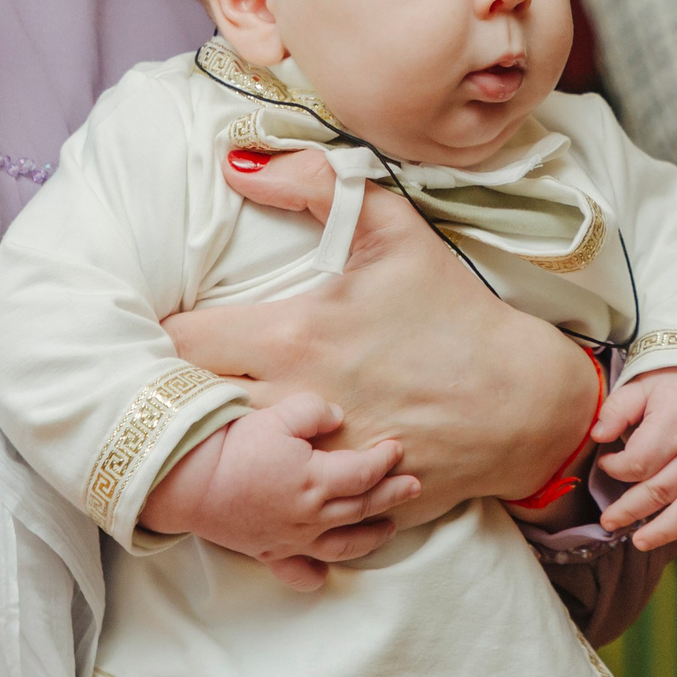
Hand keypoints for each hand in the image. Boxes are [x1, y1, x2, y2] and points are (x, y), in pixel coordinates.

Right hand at [139, 392, 422, 589]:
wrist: (187, 481)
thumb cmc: (234, 446)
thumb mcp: (279, 415)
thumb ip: (315, 413)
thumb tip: (337, 418)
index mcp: (315, 481)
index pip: (364, 474)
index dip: (384, 461)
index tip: (396, 449)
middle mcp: (309, 516)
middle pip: (361, 509)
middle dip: (391, 496)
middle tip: (413, 487)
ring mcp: (290, 538)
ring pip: (341, 545)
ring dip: (369, 538)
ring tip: (389, 529)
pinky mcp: (267, 550)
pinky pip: (296, 572)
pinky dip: (313, 577)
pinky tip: (324, 578)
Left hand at [161, 149, 600, 524]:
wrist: (519, 403)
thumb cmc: (452, 313)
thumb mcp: (391, 231)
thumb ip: (313, 184)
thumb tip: (236, 162)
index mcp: (292, 337)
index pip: (178, 342)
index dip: (158, 334)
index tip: (159, 325)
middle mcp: (287, 407)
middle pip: (181, 408)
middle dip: (166, 391)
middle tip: (163, 375)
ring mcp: (307, 467)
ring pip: (213, 466)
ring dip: (202, 444)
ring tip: (198, 423)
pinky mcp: (328, 508)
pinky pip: (261, 514)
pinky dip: (247, 495)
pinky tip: (247, 476)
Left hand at [594, 366, 676, 554]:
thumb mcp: (645, 383)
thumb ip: (618, 409)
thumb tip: (596, 435)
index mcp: (670, 428)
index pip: (636, 464)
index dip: (615, 469)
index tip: (606, 465)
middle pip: (657, 492)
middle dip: (628, 510)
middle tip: (608, 521)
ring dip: (665, 530)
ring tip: (641, 542)